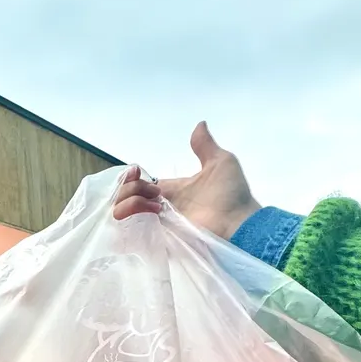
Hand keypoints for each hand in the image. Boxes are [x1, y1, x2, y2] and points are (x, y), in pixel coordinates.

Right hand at [113, 121, 260, 239]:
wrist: (239, 223)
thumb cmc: (232, 194)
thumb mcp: (221, 162)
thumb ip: (205, 145)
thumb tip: (199, 124)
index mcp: (173, 189)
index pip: (140, 184)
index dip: (132, 177)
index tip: (138, 172)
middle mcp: (161, 206)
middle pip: (126, 196)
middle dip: (130, 187)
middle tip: (153, 192)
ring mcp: (158, 223)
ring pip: (122, 211)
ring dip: (129, 201)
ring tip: (153, 205)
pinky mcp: (158, 237)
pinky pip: (130, 231)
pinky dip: (128, 216)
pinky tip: (150, 212)